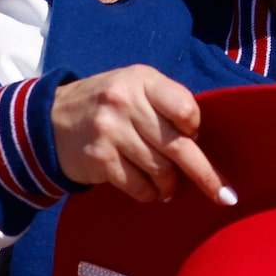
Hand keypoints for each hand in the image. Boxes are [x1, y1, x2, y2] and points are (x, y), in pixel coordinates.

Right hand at [51, 67, 227, 205]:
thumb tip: (202, 145)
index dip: (195, 128)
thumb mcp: (134, 88)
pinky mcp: (99, 159)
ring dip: (169, 185)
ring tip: (167, 186)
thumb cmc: (107, 106)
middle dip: (205, 174)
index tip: (194, 138)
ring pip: (160, 170)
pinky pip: (139, 186)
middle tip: (224, 195)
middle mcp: (124, 101)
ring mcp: (109, 131)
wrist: (50, 120)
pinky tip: (147, 189)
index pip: (185, 108)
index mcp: (141, 80)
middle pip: (178, 146)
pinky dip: (149, 193)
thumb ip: (166, 105)